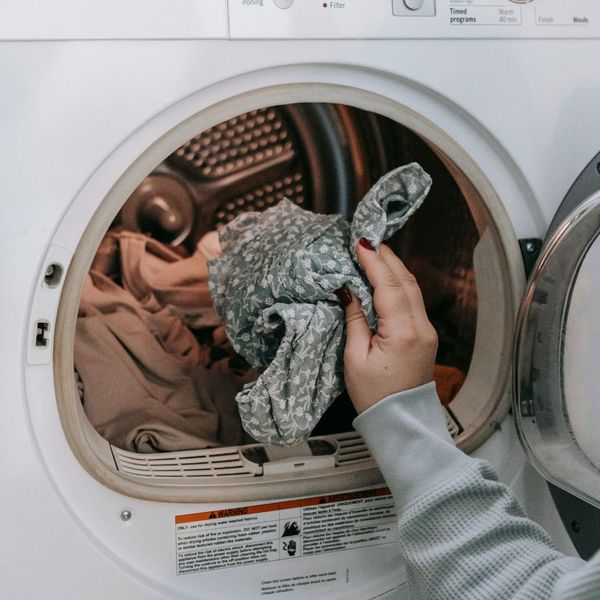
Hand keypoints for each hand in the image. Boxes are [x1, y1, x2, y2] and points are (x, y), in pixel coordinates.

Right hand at [340, 240, 437, 413]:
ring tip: (375, 253)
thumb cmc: (375, 396)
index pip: (388, 286)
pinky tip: (386, 277)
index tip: (360, 243)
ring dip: (394, 268)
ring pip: (412, 288)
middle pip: (406, 281)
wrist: (401, 421)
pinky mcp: (425, 335)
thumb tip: (348, 290)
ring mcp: (427, 331)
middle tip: (368, 240)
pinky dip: (399, 283)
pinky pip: (413, 300)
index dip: (374, 262)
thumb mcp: (355, 358)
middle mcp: (421, 328)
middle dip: (387, 257)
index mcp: (402, 333)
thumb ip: (354, 319)